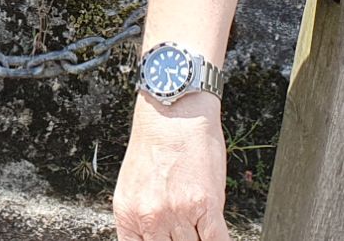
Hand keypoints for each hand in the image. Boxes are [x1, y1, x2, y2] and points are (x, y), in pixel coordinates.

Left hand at [113, 92, 231, 240]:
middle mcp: (149, 217)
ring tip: (198, 230)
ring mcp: (177, 213)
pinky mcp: (205, 205)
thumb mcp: (134, 186)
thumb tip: (154, 238)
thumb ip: (142, 218)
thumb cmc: (156, 144)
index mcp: (128, 215)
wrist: (174, 114)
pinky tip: (215, 237)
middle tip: (185, 235)